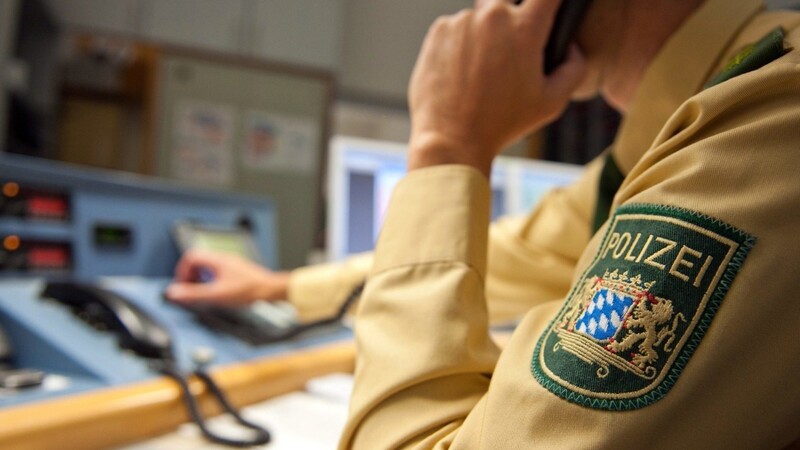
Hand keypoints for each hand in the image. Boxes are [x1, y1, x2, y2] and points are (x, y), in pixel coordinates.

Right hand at [164, 249, 289, 305]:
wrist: (271, 289)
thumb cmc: (249, 291)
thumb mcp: (217, 294)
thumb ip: (194, 294)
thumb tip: (173, 292)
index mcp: (217, 260)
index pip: (190, 257)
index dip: (182, 271)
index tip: (183, 285)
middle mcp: (224, 258)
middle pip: (198, 259)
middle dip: (190, 274)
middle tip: (190, 289)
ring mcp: (231, 263)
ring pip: (208, 264)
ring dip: (200, 276)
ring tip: (202, 291)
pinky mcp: (238, 270)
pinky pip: (218, 269)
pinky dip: (211, 278)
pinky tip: (217, 290)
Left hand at [408, 0, 586, 176]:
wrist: (451, 139)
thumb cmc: (502, 123)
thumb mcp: (552, 102)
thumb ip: (574, 68)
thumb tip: (572, 48)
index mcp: (525, 28)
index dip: (551, 1)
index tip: (551, 8)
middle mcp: (492, 16)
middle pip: (511, 2)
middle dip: (515, 21)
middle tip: (510, 55)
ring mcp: (461, 21)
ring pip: (481, 18)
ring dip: (485, 36)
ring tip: (482, 74)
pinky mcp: (438, 31)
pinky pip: (456, 29)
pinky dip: (461, 45)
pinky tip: (462, 74)